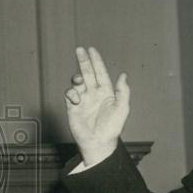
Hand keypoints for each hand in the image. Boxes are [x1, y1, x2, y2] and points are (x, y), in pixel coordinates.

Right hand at [64, 46, 129, 166]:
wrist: (98, 142)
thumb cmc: (112, 128)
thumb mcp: (122, 109)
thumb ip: (123, 92)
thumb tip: (123, 75)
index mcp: (106, 92)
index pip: (100, 72)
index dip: (96, 61)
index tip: (91, 50)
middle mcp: (94, 93)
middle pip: (87, 73)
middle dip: (83, 61)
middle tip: (79, 49)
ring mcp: (83, 99)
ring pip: (77, 82)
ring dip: (77, 78)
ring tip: (79, 80)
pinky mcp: (72, 107)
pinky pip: (69, 94)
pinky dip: (71, 93)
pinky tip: (76, 100)